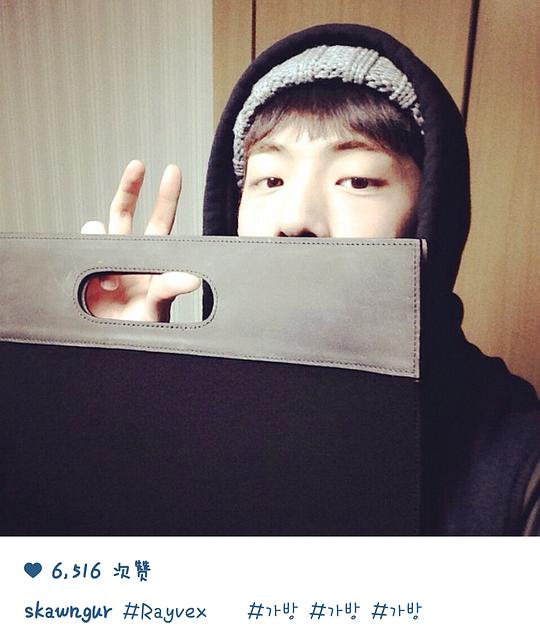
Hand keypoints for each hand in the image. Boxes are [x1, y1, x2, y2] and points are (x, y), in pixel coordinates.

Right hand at [81, 160, 200, 321]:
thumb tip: (192, 279)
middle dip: (131, 187)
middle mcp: (127, 253)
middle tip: (138, 165)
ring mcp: (103, 258)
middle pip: (127, 212)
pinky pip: (81, 247)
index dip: (166, 197)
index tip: (172, 171)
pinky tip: (98, 284)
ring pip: (98, 228)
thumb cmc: (140, 326)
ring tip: (111, 280)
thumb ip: (170, 289)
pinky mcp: (83, 266)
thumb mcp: (158, 307)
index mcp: (150, 258)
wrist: (111, 341)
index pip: (161, 221)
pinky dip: (86, 257)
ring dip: (101, 239)